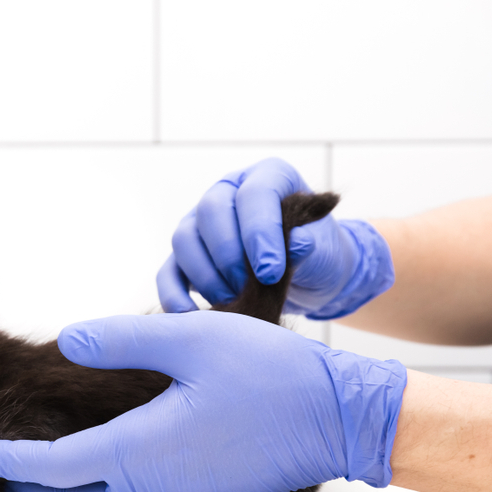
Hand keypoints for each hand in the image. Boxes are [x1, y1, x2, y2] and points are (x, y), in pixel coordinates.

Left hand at [0, 312, 406, 491]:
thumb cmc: (271, 374)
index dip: (12, 463)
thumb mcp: (191, 338)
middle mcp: (157, 483)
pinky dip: (100, 488)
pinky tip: (100, 458)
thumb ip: (122, 339)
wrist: (340, 417)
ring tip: (38, 464)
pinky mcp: (201, 490)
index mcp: (143, 448)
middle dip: (31, 490)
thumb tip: (69, 341)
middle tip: (0, 467)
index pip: (57, 467)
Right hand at [157, 157, 393, 318]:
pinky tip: (190, 314)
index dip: (259, 231)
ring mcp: (201, 222)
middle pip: (210, 211)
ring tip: (231, 302)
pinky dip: (174, 293)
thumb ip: (309, 245)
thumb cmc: (317, 255)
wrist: (307, 278)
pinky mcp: (185, 256)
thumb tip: (297, 243)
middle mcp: (227, 192)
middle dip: (228, 255)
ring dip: (205, 275)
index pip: (254, 193)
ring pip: (184, 239)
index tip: (270, 272)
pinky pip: (169, 271)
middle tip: (247, 288)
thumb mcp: (323, 249)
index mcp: (267, 177)